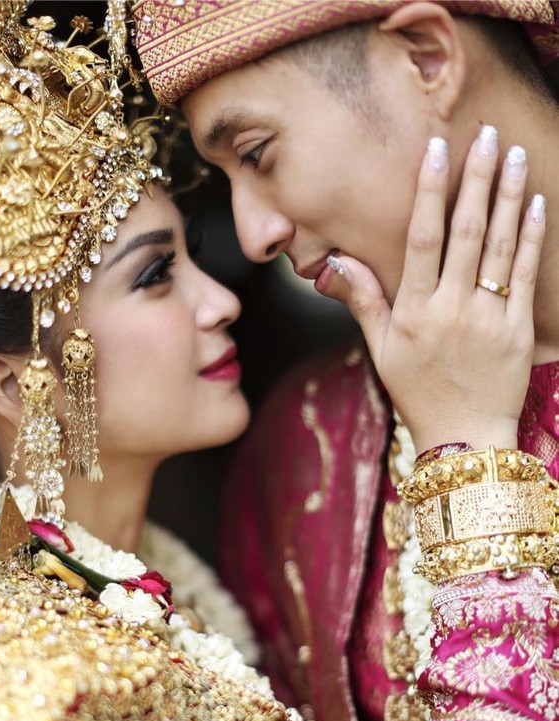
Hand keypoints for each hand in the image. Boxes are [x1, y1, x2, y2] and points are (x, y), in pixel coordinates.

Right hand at [322, 128, 545, 452]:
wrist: (464, 438)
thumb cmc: (417, 394)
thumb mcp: (381, 350)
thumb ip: (363, 301)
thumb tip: (334, 262)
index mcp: (414, 311)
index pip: (421, 239)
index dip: (429, 191)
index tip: (437, 149)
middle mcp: (452, 308)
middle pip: (466, 232)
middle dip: (477, 179)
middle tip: (486, 135)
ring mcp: (489, 318)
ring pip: (500, 246)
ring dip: (508, 196)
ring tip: (514, 154)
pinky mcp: (519, 330)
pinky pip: (527, 274)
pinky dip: (531, 236)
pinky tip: (534, 201)